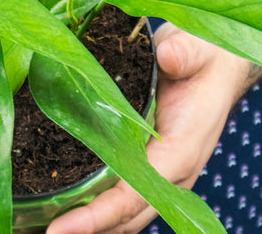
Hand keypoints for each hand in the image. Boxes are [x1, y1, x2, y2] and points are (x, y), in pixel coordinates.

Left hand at [48, 22, 259, 233]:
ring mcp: (164, 170)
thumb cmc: (206, 57)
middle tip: (45, 232)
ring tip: (48, 226)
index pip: (139, 190)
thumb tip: (169, 57)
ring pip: (127, 212)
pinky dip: (99, 206)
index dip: (101, 212)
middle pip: (129, 214)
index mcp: (183, 146)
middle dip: (89, 227)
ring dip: (93, 224)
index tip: (62, 227)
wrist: (216, 65)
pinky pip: (125, 193)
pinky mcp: (153, 162)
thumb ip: (184, 52)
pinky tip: (69, 203)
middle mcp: (175, 169)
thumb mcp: (197, 47)